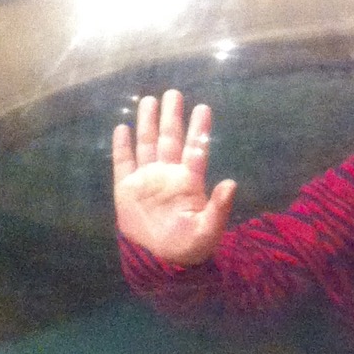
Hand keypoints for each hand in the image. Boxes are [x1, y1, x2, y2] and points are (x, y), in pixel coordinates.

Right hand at [111, 90, 235, 266]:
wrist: (160, 261)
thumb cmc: (189, 246)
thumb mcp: (209, 229)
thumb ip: (219, 207)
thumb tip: (231, 183)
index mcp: (188, 181)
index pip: (194, 149)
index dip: (198, 129)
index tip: (203, 107)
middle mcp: (167, 174)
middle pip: (170, 139)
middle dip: (172, 116)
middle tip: (174, 93)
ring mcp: (146, 180)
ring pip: (147, 144)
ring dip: (148, 123)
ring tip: (149, 100)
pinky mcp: (126, 189)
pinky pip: (123, 163)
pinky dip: (122, 146)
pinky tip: (121, 128)